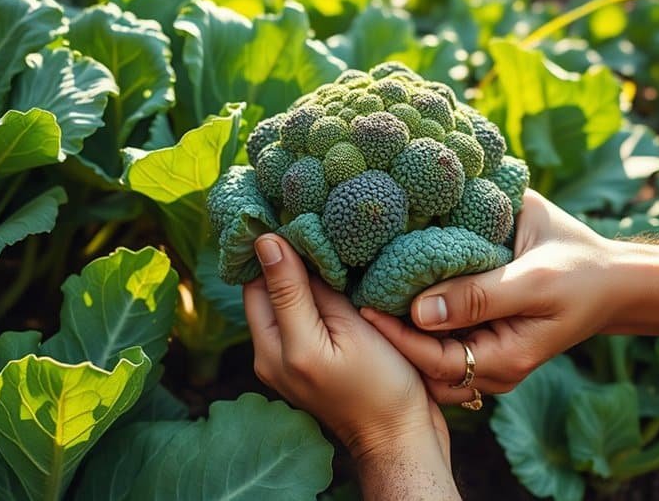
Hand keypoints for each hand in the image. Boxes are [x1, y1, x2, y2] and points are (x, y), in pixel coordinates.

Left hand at [243, 234, 449, 461]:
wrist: (398, 439)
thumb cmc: (384, 385)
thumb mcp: (349, 330)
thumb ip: (306, 288)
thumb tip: (270, 243)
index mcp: (277, 347)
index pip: (259, 278)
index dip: (276, 246)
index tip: (300, 218)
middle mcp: (268, 357)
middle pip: (262, 290)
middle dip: (284, 261)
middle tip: (317, 232)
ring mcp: (280, 365)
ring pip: (278, 303)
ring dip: (296, 279)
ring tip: (329, 256)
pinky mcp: (297, 367)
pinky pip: (291, 321)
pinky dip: (306, 299)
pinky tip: (333, 287)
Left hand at [363, 189, 619, 404]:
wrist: (612, 276)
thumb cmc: (577, 270)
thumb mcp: (532, 279)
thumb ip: (479, 295)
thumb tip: (419, 309)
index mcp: (505, 358)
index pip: (434, 361)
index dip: (397, 336)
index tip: (364, 305)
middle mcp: (492, 368)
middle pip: (425, 363)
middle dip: (390, 335)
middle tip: (353, 298)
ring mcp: (489, 356)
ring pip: (431, 354)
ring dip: (401, 328)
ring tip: (366, 293)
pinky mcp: (486, 337)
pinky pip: (444, 339)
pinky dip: (419, 319)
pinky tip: (396, 289)